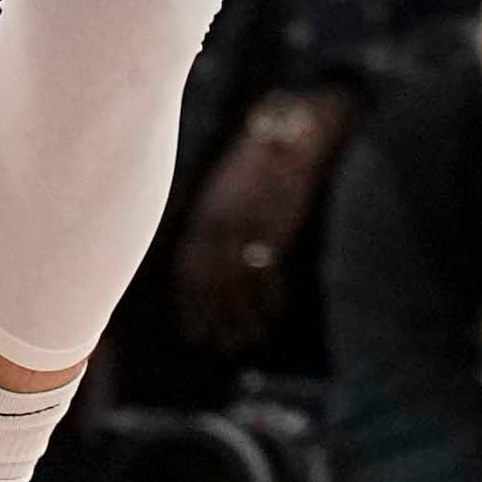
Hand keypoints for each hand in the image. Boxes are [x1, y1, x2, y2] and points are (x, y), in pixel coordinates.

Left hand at [171, 96, 342, 354]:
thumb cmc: (255, 162)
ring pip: (240, 288)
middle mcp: (221, 226)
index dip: (189, 305)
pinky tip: (274, 316)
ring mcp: (250, 230)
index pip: (188, 272)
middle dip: (214, 320)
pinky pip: (271, 276)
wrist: (292, 135)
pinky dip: (271, 302)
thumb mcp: (219, 190)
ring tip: (247, 340)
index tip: (191, 330)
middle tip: (219, 346)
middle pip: (211, 286)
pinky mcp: (278, 230)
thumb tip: (203, 259)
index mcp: (203, 216)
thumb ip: (209, 223)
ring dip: (243, 319)